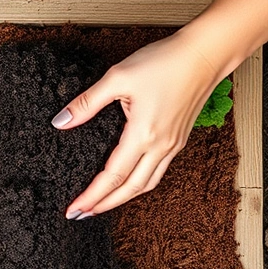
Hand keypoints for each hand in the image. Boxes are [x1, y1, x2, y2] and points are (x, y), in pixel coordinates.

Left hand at [52, 31, 223, 217]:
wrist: (206, 53)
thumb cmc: (165, 62)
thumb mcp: (117, 77)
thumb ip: (87, 103)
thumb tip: (61, 121)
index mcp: (143, 135)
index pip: (112, 177)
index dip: (91, 196)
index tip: (74, 209)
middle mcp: (161, 146)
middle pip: (130, 189)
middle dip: (104, 205)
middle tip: (81, 215)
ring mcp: (173, 145)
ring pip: (146, 184)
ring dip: (122, 199)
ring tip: (100, 205)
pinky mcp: (179, 140)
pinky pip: (158, 172)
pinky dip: (139, 185)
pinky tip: (126, 184)